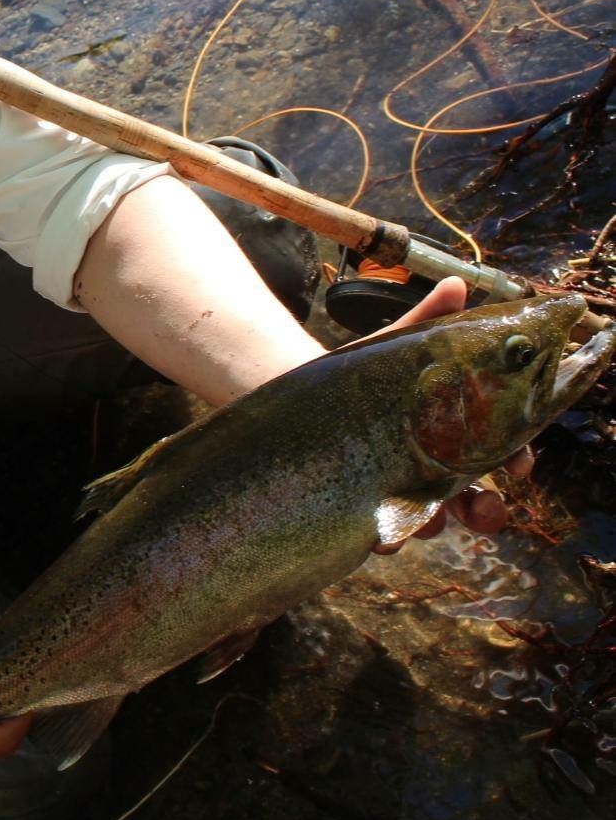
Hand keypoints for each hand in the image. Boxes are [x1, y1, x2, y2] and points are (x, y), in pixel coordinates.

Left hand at [366, 277, 533, 553]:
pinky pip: (381, 533)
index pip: (499, 459)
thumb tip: (457, 285)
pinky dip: (386, 534)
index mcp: (451, 438)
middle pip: (474, 507)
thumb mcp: (394, 347)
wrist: (298, 394)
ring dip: (434, 523)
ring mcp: (396, 493)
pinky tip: (383, 529)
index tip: (521, 466)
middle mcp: (429, 473)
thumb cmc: (360, 375)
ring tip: (428, 515)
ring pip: (429, 523)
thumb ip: (426, 321)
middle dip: (487, 512)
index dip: (516, 464)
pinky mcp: (360, 507)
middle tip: (487, 506)